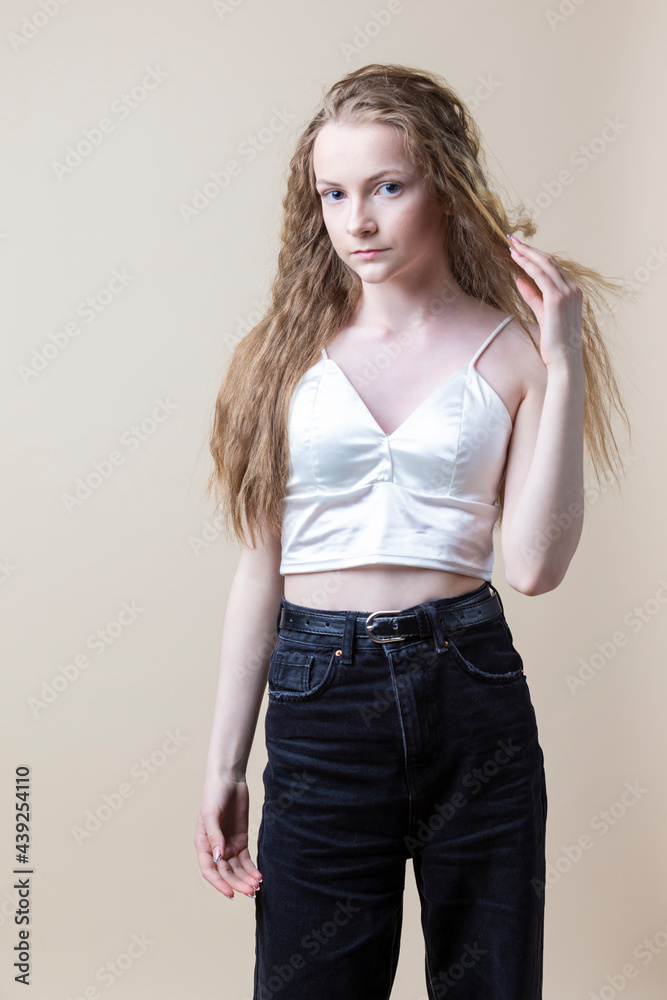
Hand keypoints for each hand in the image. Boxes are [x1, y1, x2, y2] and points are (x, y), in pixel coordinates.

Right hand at [194, 774, 261, 899]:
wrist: (229, 780)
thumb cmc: (214, 794)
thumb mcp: (211, 813)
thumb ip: (214, 836)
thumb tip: (217, 857)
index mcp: (203, 844)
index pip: (209, 870)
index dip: (219, 883)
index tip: (230, 893)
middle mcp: (215, 848)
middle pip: (226, 872)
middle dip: (237, 883)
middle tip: (251, 891)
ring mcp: (229, 845)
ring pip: (237, 869)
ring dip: (245, 879)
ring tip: (257, 886)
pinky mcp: (241, 839)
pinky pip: (246, 859)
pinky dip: (251, 869)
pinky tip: (258, 876)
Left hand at [508, 234, 583, 370]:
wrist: (563, 360)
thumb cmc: (554, 342)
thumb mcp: (542, 314)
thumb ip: (533, 296)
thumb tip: (519, 279)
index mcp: (573, 292)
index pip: (553, 268)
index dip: (536, 256)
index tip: (521, 248)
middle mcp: (572, 289)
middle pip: (549, 261)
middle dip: (530, 249)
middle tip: (513, 239)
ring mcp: (567, 293)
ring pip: (545, 265)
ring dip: (527, 254)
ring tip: (512, 245)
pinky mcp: (557, 299)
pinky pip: (540, 276)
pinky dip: (528, 265)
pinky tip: (516, 260)